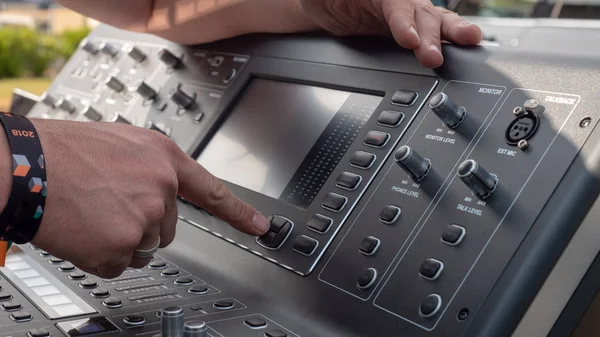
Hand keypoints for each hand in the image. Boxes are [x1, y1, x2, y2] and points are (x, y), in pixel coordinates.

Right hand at [20, 119, 269, 277]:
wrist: (25, 166)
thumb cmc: (65, 151)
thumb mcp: (122, 143)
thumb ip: (151, 168)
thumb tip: (161, 191)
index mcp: (164, 159)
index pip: (214, 192)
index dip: (241, 212)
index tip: (261, 227)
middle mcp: (161, 190)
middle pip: (168, 228)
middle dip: (143, 222)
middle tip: (109, 204)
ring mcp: (144, 221)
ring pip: (144, 246)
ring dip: (121, 238)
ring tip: (93, 212)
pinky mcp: (121, 248)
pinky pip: (119, 263)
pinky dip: (100, 254)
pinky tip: (84, 230)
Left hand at [299, 0, 481, 67]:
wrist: (326, 8)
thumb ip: (327, 1)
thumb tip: (326, 2)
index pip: (395, 5)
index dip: (403, 23)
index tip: (408, 40)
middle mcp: (399, 0)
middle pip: (421, 14)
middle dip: (430, 36)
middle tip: (433, 57)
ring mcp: (408, 14)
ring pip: (434, 20)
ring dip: (451, 33)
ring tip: (469, 40)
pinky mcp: (409, 30)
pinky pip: (432, 33)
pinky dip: (448, 39)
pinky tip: (466, 44)